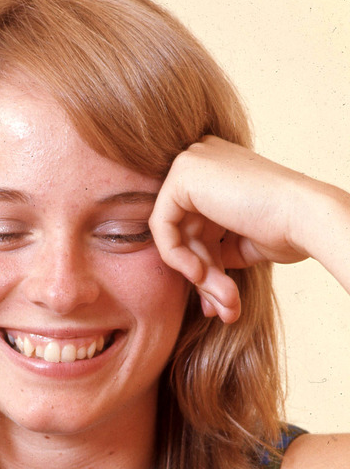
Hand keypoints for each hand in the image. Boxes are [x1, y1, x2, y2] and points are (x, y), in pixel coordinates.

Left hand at [149, 136, 348, 321]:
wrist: (306, 219)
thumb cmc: (286, 230)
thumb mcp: (239, 243)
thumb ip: (211, 250)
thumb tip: (194, 275)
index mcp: (218, 171)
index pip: (196, 224)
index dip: (205, 262)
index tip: (220, 296)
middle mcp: (203, 160)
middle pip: (186, 230)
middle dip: (203, 274)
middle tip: (222, 307)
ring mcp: (192, 162)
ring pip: (176, 234)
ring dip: (200, 275)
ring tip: (224, 301)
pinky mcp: (183, 173)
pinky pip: (161, 226)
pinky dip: (176, 256)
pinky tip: (199, 274)